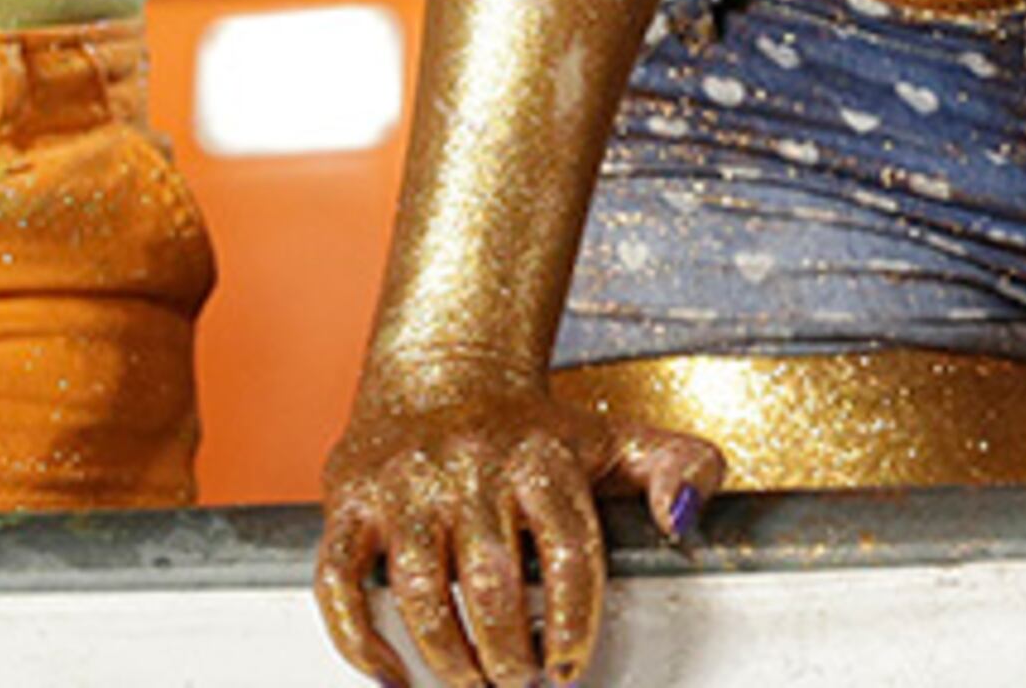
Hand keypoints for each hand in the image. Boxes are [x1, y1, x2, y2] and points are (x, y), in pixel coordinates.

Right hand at [315, 374, 719, 687]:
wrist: (442, 370)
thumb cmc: (537, 432)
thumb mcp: (619, 437)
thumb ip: (684, 469)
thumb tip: (686, 520)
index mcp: (540, 456)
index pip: (567, 553)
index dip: (572, 624)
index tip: (570, 667)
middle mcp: (469, 464)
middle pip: (493, 583)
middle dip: (511, 656)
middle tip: (521, 685)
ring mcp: (403, 481)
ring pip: (419, 591)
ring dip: (448, 659)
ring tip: (475, 686)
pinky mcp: (348, 497)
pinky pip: (339, 581)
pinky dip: (359, 641)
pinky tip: (394, 676)